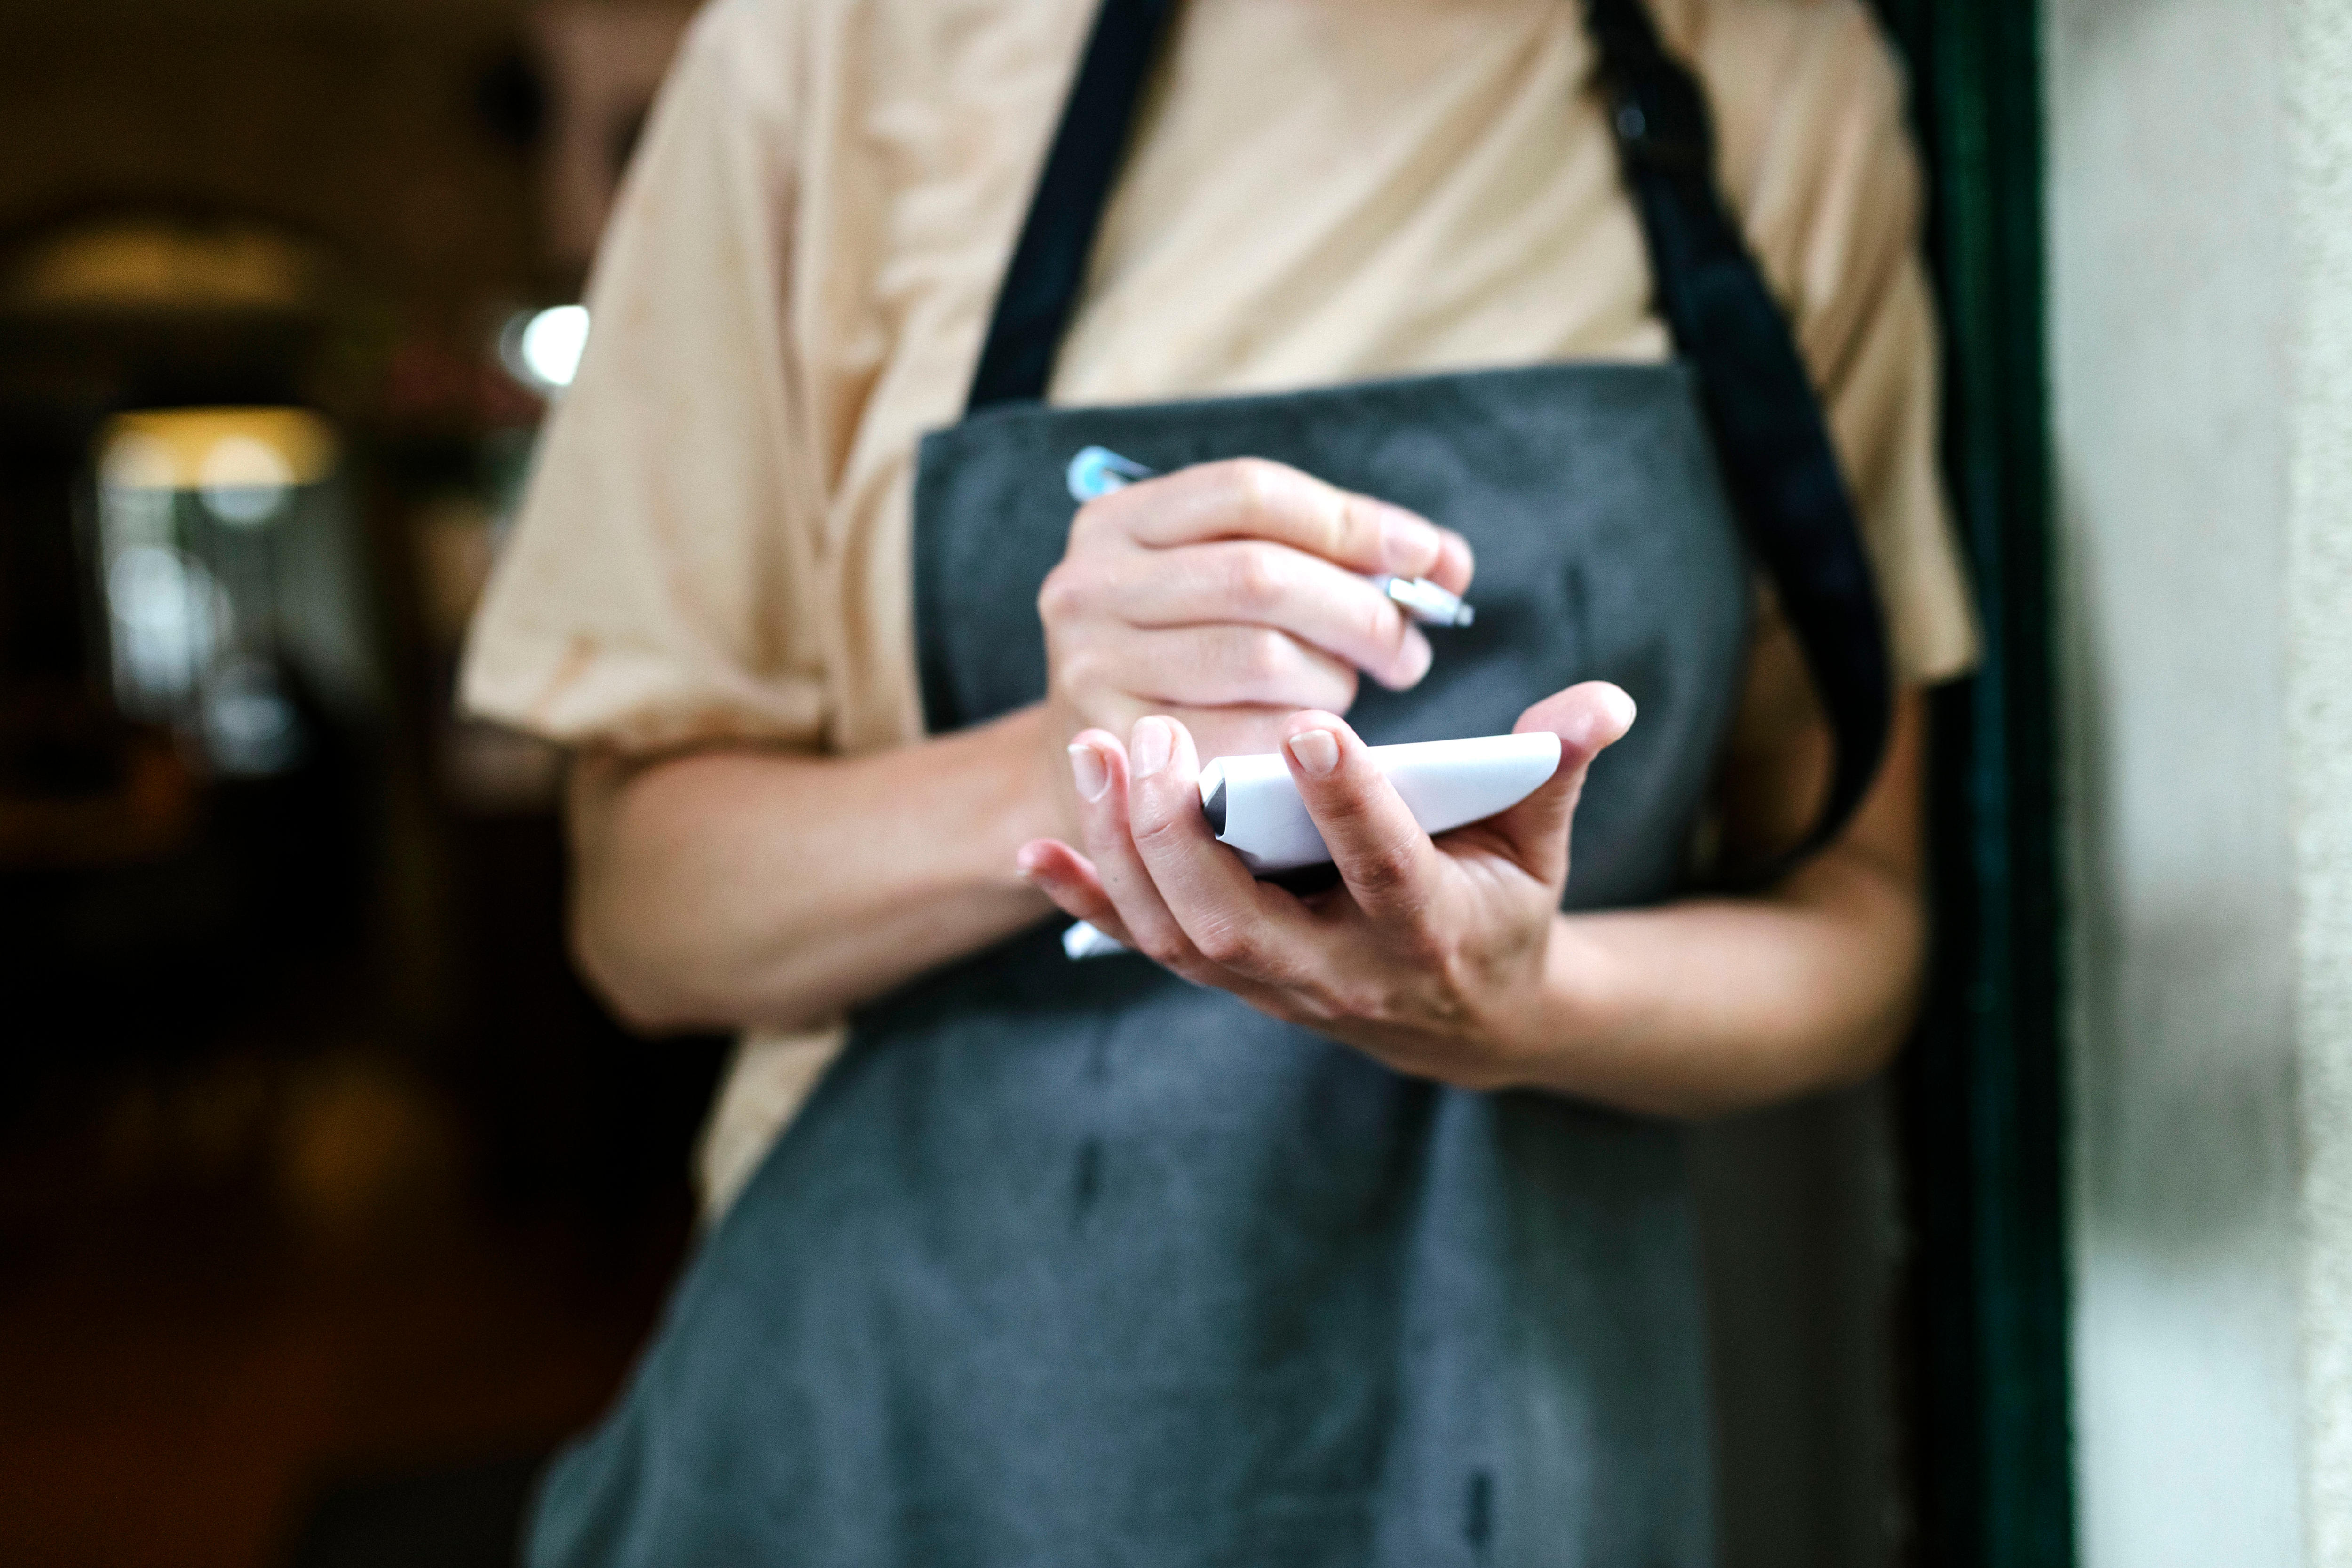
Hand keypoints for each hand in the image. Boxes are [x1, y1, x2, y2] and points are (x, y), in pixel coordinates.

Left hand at [1016, 682, 1636, 1088]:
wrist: (1466, 1022)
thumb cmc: (1502, 905)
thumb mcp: (1540, 844)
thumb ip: (1558, 770)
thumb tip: (1605, 698)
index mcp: (1428, 925)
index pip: (1385, 864)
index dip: (1350, 802)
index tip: (1308, 723)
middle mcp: (1341, 968)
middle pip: (1245, 918)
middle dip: (1187, 834)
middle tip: (1155, 737)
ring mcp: (1275, 983)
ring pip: (1183, 933)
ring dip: (1126, 851)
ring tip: (1094, 751)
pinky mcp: (1231, 978)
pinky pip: (1148, 945)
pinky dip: (1090, 900)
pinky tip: (1037, 846)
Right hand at [1034, 457, 1472, 836]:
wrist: (1097, 771)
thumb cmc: (1190, 661)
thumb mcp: (1232, 583)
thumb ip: (1333, 557)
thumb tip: (1446, 562)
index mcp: (1116, 521)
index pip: (1251, 491)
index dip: (1352, 521)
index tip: (1425, 557)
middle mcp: (1085, 586)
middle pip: (1260, 576)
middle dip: (1360, 610)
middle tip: (1409, 649)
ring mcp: (1090, 670)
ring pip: (1261, 657)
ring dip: (1333, 679)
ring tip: (1348, 693)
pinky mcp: (1117, 753)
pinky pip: (1247, 737)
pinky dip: (1302, 739)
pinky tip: (1314, 743)